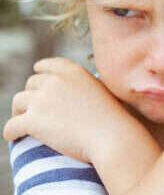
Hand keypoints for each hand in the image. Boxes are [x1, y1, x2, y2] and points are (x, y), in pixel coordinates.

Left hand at [3, 57, 131, 162]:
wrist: (112, 136)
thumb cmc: (111, 119)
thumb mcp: (99, 90)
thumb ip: (79, 86)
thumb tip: (65, 93)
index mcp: (72, 71)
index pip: (47, 65)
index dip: (40, 72)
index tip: (38, 78)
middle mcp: (55, 81)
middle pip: (31, 84)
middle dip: (32, 96)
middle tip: (36, 110)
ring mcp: (42, 100)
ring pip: (18, 102)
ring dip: (20, 112)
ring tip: (24, 123)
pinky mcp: (33, 120)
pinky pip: (11, 125)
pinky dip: (10, 132)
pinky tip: (14, 137)